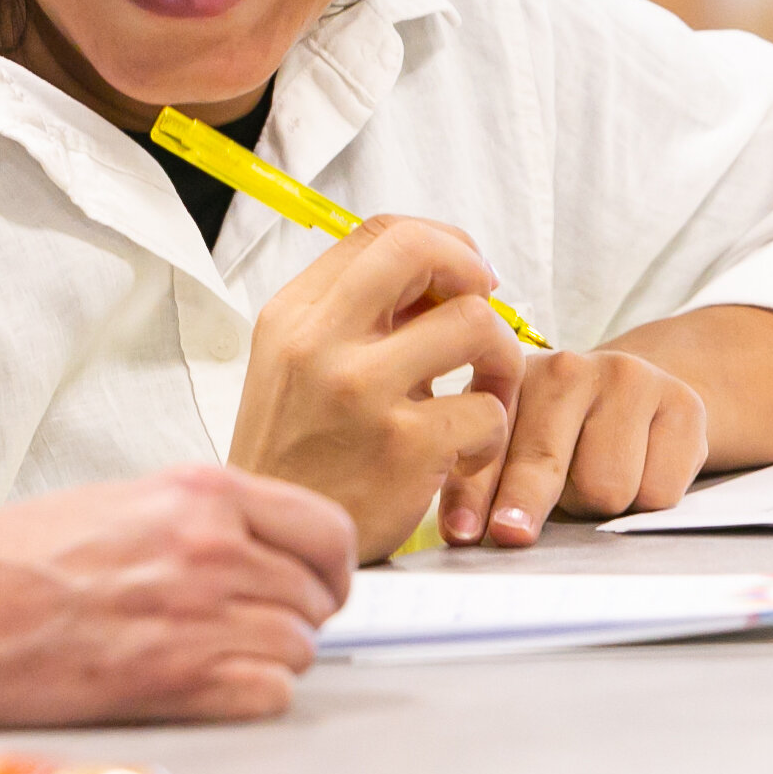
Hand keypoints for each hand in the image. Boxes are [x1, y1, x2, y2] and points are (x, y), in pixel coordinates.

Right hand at [0, 465, 356, 724]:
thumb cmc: (1, 558)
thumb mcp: (113, 500)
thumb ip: (193, 515)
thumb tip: (250, 543)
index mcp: (197, 491)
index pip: (323, 526)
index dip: (329, 562)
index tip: (321, 580)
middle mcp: (210, 547)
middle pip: (315, 594)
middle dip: (296, 612)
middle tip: (262, 623)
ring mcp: (198, 616)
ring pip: (299, 648)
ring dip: (270, 655)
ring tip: (217, 654)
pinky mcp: (176, 681)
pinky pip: (269, 696)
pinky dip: (251, 696)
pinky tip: (208, 684)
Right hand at [229, 215, 523, 561]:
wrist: (273, 543)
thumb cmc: (298, 454)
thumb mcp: (296, 364)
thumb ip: (355, 314)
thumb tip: (443, 274)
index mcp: (294, 314)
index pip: (380, 230)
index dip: (441, 244)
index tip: (462, 278)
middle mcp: (321, 342)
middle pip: (423, 251)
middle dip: (472, 272)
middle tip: (482, 315)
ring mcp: (362, 392)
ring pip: (476, 324)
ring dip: (499, 359)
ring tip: (483, 395)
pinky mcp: (405, 447)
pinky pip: (488, 409)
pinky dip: (492, 433)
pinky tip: (463, 456)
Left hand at [438, 348, 708, 546]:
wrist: (639, 395)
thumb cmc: (562, 436)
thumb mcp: (513, 449)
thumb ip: (488, 483)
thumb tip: (471, 535)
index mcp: (514, 376)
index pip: (491, 446)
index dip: (474, 494)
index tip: (464, 533)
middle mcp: (569, 367)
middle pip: (548, 465)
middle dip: (530, 506)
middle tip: (516, 533)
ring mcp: (629, 378)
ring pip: (608, 488)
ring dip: (600, 506)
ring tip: (596, 482)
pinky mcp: (682, 403)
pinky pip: (660, 492)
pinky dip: (648, 501)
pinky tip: (641, 473)